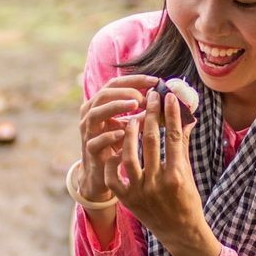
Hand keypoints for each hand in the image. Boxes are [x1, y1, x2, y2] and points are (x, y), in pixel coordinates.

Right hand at [76, 74, 158, 203]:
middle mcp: (91, 115)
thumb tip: (168, 102)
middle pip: (103, 94)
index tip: (155, 81)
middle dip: (125, 92)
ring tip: (135, 106)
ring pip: (95, 113)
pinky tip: (123, 132)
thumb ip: (144, 113)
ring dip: (115, 107)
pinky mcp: (90, 150)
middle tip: (144, 96)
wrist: (103, 174)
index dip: (135, 80)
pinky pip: (95, 140)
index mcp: (102, 105)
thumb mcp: (132, 126)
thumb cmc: (119, 146)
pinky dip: (109, 135)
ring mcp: (88, 132)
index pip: (116, 84)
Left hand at [108, 89, 216, 255]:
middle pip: (151, 141)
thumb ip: (183, 145)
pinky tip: (116, 147)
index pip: (173, 137)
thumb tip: (186, 117)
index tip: (167, 96)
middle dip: (150, 115)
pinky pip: (113, 177)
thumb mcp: (188, 172)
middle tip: (149, 97)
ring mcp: (140, 192)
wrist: (180, 232)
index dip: (169, 114)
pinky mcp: (127, 199)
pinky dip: (112, 161)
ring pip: (129, 156)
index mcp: (177, 174)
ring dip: (128, 134)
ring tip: (130, 119)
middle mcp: (158, 183)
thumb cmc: (187, 199)